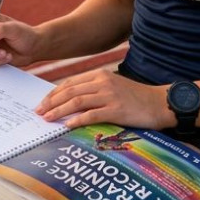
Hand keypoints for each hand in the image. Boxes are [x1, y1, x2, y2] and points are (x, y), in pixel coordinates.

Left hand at [35, 69, 170, 129]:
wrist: (160, 103)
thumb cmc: (136, 98)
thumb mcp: (113, 87)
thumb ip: (94, 90)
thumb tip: (71, 100)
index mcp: (100, 75)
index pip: (70, 83)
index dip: (53, 93)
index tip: (42, 103)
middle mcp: (103, 83)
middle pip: (70, 91)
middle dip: (51, 102)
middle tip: (39, 112)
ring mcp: (110, 96)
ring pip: (77, 101)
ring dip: (59, 110)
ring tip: (47, 118)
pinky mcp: (117, 110)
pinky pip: (92, 114)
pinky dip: (77, 119)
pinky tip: (67, 125)